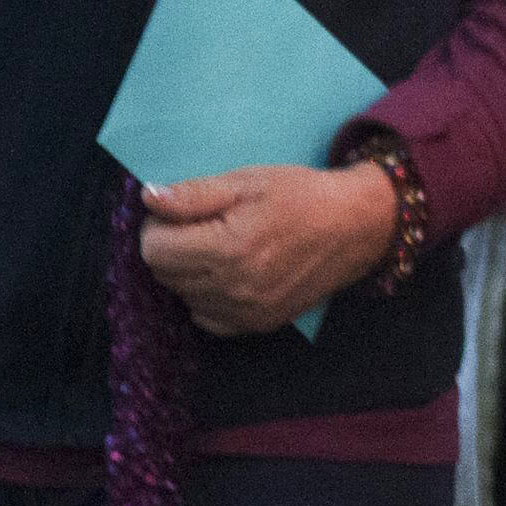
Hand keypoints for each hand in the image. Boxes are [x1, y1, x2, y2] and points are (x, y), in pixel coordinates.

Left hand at [137, 161, 402, 336]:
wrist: (357, 226)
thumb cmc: (301, 196)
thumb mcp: (247, 181)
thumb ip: (193, 194)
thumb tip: (148, 197)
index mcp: (227, 248)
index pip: (153, 249)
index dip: (160, 225)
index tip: (183, 211)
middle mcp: (232, 288)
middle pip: (163, 274)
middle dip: (173, 246)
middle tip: (204, 225)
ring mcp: (245, 312)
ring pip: (182, 295)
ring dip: (189, 271)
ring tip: (220, 247)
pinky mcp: (257, 324)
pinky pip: (205, 317)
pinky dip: (206, 296)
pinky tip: (229, 274)